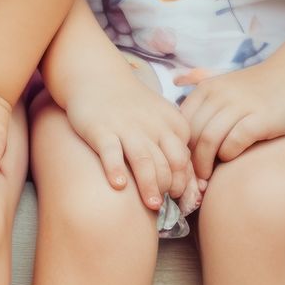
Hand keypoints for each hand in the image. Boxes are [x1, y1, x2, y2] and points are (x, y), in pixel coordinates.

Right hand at [64, 65, 192, 210]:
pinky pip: (111, 153)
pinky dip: (115, 170)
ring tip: (152, 206)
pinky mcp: (101, 131)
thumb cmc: (131, 107)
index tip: (180, 199)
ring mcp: (126, 128)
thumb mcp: (160, 120)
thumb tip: (186, 182)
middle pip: (168, 162)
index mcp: (171, 124)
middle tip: (165, 205)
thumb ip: (173, 145)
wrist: (99, 79)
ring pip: (144, 160)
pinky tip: (118, 186)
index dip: (184, 182)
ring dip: (150, 185)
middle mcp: (152, 126)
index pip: (185, 158)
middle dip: (170, 187)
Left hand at [180, 62, 284, 178]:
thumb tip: (174, 95)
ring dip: (205, 164)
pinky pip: (233, 144)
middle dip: (189, 163)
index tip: (181, 167)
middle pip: (191, 136)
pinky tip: (230, 158)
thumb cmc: (257, 90)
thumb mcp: (225, 86)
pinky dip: (227, 156)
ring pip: (208, 141)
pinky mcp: (260, 118)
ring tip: (206, 178)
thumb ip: (200, 100)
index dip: (178, 150)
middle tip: (191, 180)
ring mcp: (240, 105)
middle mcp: (220, 95)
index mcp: (206, 90)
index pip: (180, 126)